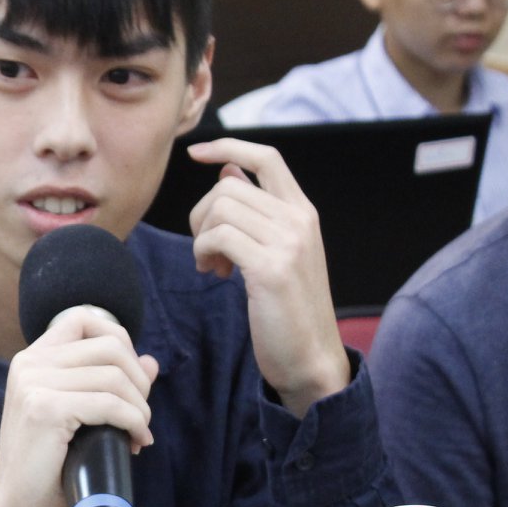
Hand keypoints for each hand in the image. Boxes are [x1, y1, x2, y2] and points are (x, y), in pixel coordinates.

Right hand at [0, 306, 158, 506]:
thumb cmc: (46, 470)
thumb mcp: (79, 418)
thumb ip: (107, 384)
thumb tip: (150, 362)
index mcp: (31, 360)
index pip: (84, 319)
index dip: (120, 342)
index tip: (129, 381)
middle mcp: (29, 364)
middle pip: (109, 345)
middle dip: (139, 381)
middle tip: (140, 415)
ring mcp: (34, 384)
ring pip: (114, 375)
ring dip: (140, 406)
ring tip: (138, 432)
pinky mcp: (45, 410)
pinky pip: (110, 403)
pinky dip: (134, 421)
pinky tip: (136, 441)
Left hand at [187, 138, 349, 417]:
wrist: (311, 360)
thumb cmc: (287, 310)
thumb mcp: (276, 252)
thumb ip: (256, 212)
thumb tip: (228, 171)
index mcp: (303, 212)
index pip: (267, 157)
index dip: (229, 147)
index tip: (196, 152)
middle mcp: (299, 220)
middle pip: (228, 186)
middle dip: (202, 216)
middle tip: (207, 252)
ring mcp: (288, 242)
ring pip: (220, 208)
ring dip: (201, 238)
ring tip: (213, 266)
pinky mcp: (271, 268)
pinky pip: (217, 236)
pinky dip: (203, 251)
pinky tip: (214, 272)